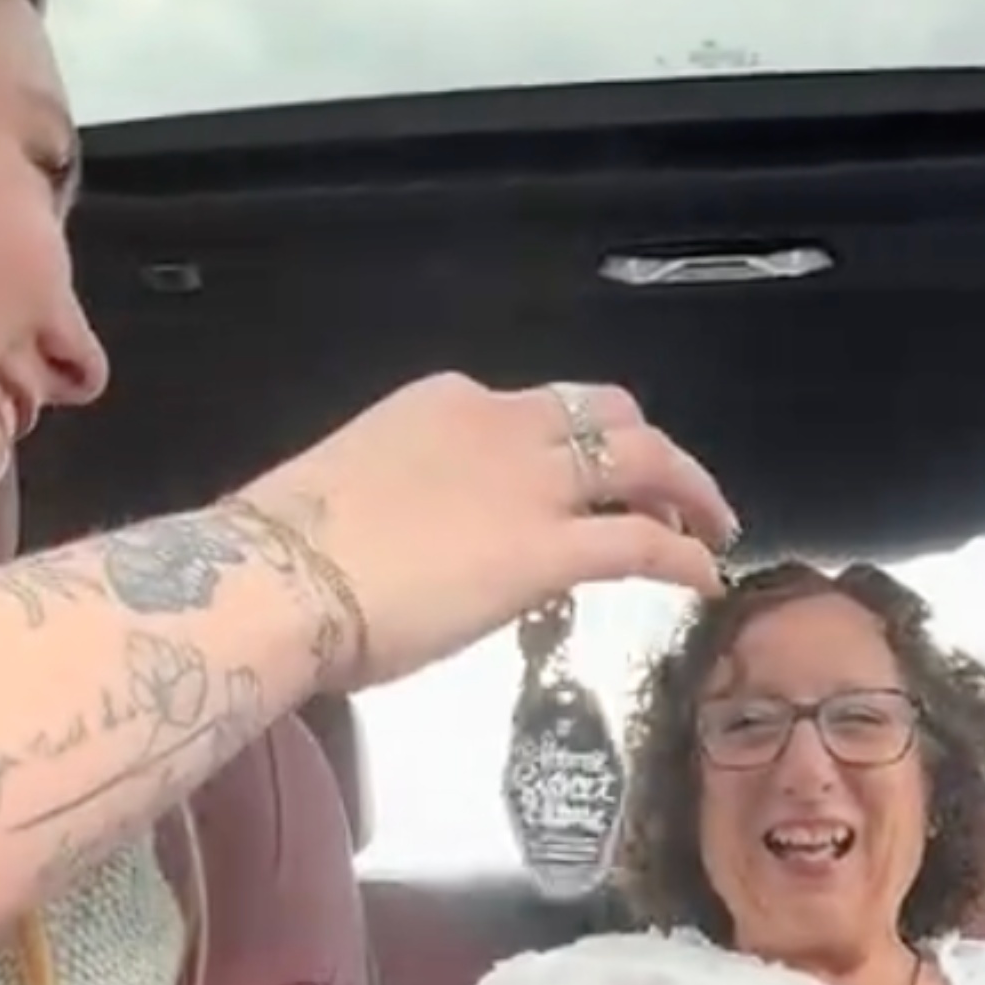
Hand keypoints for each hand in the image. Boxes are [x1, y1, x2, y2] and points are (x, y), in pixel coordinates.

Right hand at [222, 374, 740, 690]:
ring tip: (713, 528)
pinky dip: (687, 557)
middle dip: (653, 451)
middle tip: (677, 494)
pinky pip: (646, 543)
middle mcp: (501, 425)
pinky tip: (705, 580)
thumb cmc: (285, 555)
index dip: (576, 445)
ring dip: (690, 490)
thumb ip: (410, 498)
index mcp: (445, 404)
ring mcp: (533, 484)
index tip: (586, 485)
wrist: (271, 581)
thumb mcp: (356, 491)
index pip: (536, 412)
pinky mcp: (553, 549)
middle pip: (610, 415)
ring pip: (645, 461)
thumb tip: (427, 535)